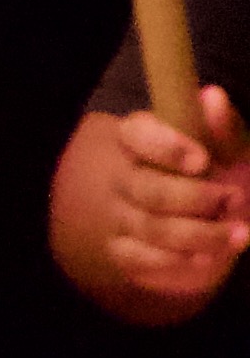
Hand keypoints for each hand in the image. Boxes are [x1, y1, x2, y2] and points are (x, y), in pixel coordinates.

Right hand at [62, 93, 249, 323]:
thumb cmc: (222, 177)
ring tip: (238, 234)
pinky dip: (177, 260)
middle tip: (235, 199)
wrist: (214, 226)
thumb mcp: (232, 152)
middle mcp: (124, 175)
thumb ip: (223, 130)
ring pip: (149, 227)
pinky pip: (140, 258)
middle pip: (146, 189)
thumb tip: (212, 97)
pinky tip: (206, 256)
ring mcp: (119, 214)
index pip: (136, 135)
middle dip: (195, 198)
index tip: (201, 161)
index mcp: (144, 139)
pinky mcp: (122, 250)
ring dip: (200, 235)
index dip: (165, 147)